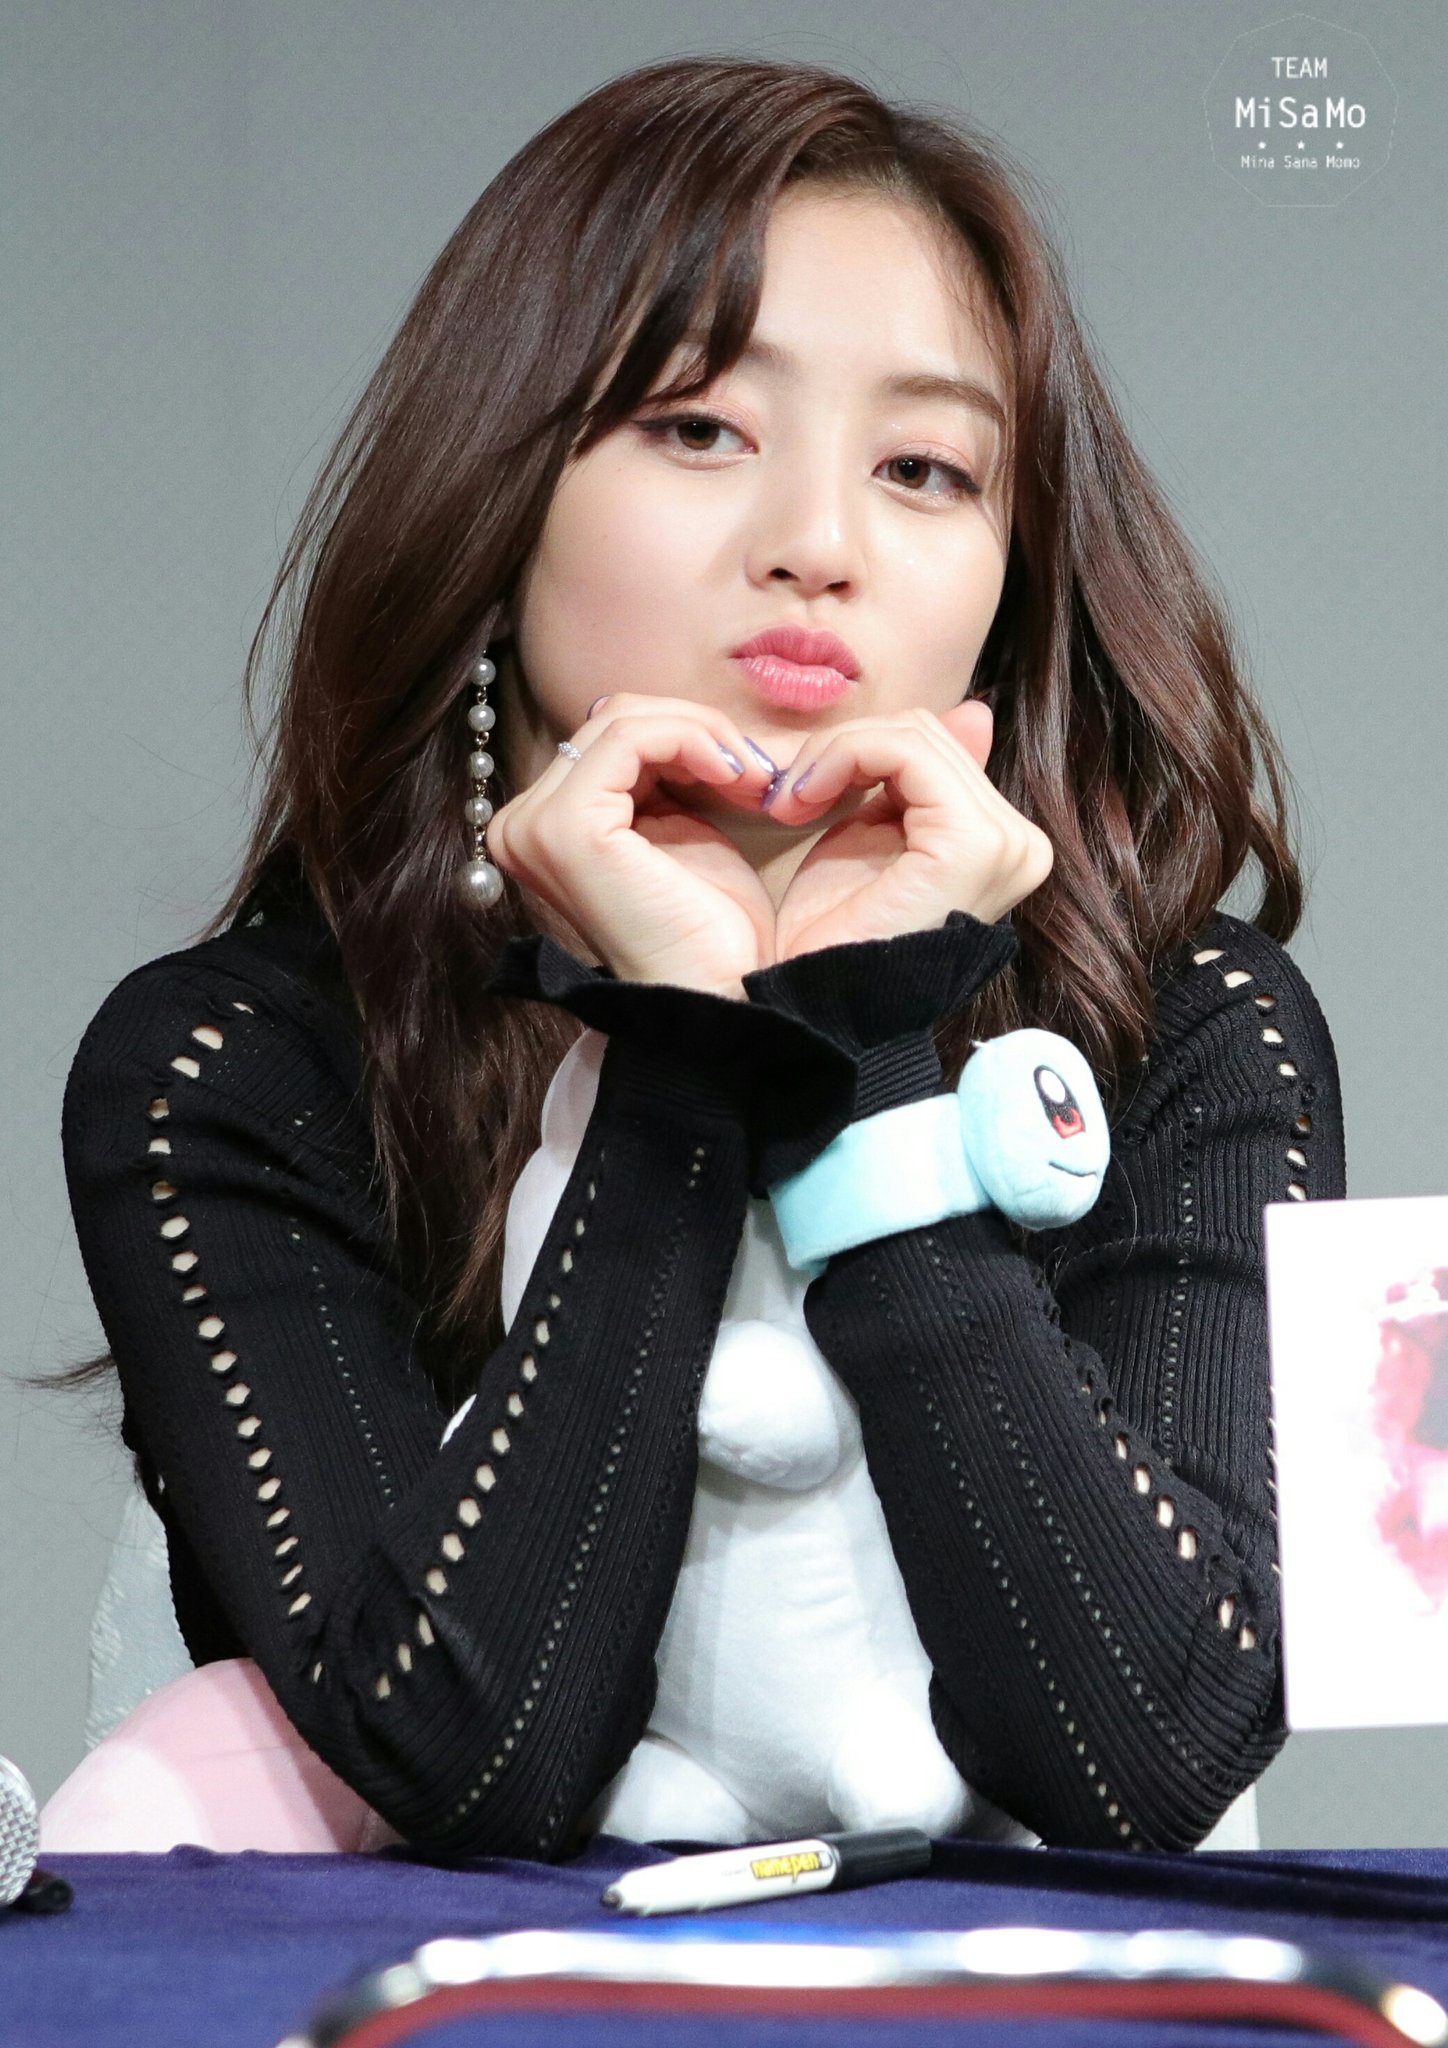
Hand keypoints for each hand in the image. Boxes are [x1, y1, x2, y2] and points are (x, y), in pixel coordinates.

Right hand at [483, 693, 780, 996]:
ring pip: (622, 719)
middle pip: (611, 719)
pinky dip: (692, 740)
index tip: (748, 770)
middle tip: (757, 768)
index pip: (607, 737)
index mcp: (540, 826)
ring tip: (751, 775)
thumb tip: (664, 718)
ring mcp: (535, 825)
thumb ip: (656, 776)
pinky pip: (630, 737)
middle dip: (695, 731)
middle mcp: (520, 825)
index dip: (685, 737)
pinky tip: (734, 776)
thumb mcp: (676, 827)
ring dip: (701, 734)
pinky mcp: (566, 826)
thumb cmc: (707, 926)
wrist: (720, 992)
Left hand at [763, 700, 1052, 964]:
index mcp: (1005, 843)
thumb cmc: (830, 935)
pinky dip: (842, 759)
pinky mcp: (973, 842)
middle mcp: (1021, 843)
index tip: (798, 792)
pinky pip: (904, 752)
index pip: (936, 747)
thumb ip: (915, 778)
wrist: (809, 1002)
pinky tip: (802, 801)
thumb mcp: (876, 836)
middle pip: (927, 733)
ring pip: (912, 734)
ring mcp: (1005, 843)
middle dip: (845, 751)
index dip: (860, 753)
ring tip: (790, 803)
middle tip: (786, 796)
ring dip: (834, 755)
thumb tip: (978, 713)